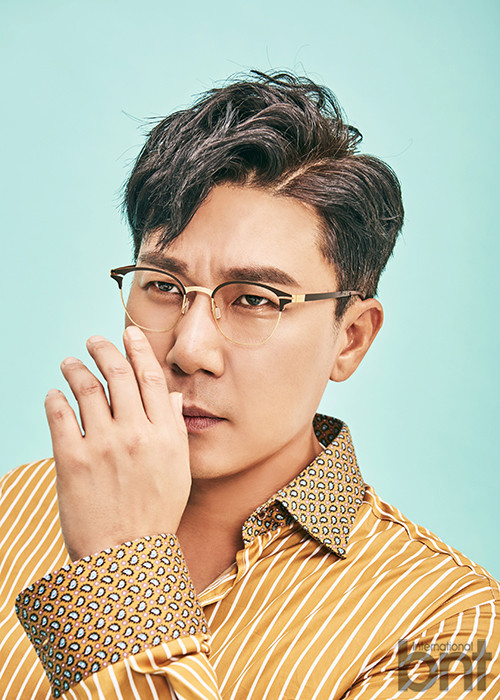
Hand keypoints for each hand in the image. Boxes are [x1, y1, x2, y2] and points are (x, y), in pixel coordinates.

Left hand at [45, 326, 189, 560]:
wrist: (126, 557)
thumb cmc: (155, 514)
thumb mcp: (178, 471)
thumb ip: (173, 429)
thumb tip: (169, 395)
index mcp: (164, 435)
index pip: (150, 378)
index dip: (138, 349)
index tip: (128, 333)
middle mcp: (136, 434)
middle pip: (117, 375)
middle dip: (104, 350)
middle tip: (93, 340)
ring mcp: (103, 446)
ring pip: (86, 390)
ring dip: (75, 369)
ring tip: (69, 362)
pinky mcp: (73, 461)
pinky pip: (60, 417)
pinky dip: (55, 399)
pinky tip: (54, 393)